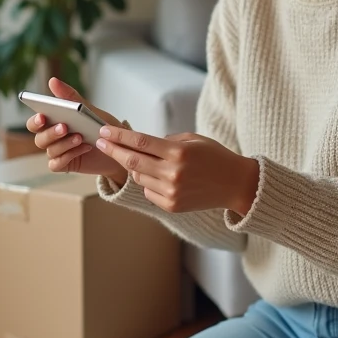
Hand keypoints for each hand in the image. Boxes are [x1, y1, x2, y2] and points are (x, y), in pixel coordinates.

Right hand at [27, 77, 125, 181]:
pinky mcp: (65, 164)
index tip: (42, 115)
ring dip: (64, 143)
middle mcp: (52, 137)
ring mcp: (58, 152)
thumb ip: (70, 98)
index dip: (35, 120)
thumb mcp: (89, 110)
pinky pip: (57, 164)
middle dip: (50, 133)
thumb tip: (52, 81)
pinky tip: (84, 148)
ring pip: (50, 150)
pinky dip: (68, 156)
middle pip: (39, 138)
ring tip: (80, 137)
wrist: (119, 147)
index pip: (35, 122)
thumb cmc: (101, 126)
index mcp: (53, 122)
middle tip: (64, 127)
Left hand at [94, 126, 259, 214]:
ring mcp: (172, 192)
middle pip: (132, 161)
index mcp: (178, 152)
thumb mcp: (192, 139)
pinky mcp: (172, 206)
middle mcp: (173, 173)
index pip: (140, 142)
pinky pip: (148, 191)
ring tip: (138, 158)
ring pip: (138, 177)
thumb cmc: (214, 157)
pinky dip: (147, 182)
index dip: (119, 136)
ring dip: (133, 167)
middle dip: (113, 150)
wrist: (235, 184)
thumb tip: (138, 144)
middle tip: (102, 142)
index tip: (104, 131)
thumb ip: (165, 141)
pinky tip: (157, 176)